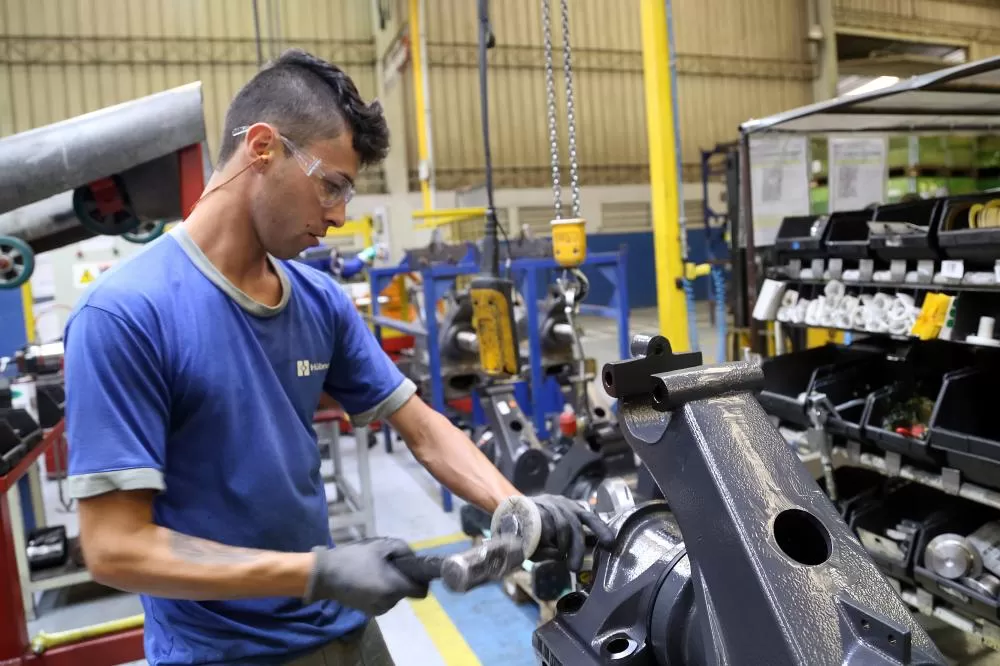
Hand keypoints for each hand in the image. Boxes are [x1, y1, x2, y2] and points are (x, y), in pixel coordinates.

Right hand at [304, 538, 427, 615]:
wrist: (325, 575)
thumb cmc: (353, 558)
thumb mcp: (380, 545)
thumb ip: (403, 549)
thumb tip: (413, 559)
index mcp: (394, 587)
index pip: (421, 591)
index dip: (422, 580)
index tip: (415, 570)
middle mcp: (389, 602)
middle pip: (407, 591)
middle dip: (401, 578)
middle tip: (387, 564)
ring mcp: (379, 609)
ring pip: (395, 596)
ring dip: (391, 585)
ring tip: (374, 571)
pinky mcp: (369, 612)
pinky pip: (384, 600)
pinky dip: (382, 591)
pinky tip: (368, 580)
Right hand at [492, 494, 615, 571]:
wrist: (508, 517)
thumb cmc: (535, 533)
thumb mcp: (555, 540)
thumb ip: (568, 546)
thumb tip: (579, 555)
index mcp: (571, 510)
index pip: (590, 518)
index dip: (601, 529)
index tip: (610, 543)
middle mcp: (561, 503)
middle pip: (576, 524)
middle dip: (577, 548)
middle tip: (574, 566)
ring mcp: (547, 502)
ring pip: (563, 525)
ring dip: (561, 544)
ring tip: (556, 554)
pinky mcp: (534, 505)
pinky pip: (545, 524)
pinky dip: (546, 539)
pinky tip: (543, 544)